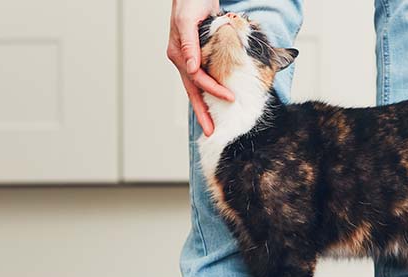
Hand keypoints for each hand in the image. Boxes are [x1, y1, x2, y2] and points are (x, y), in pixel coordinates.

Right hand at [167, 0, 233, 136]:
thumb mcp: (188, 21)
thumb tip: (191, 68)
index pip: (197, 79)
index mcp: (178, 53)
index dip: (213, 90)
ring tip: (210, 125)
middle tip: (210, 132)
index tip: (229, 98)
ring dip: (204, 106)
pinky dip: (207, 91)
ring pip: (196, 87)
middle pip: (193, 91)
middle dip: (202, 113)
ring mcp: (188, 58)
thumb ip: (189, 44)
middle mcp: (182, 58)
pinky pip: (201, 78)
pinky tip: (212, 102)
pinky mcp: (196, 55)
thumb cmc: (190, 1)